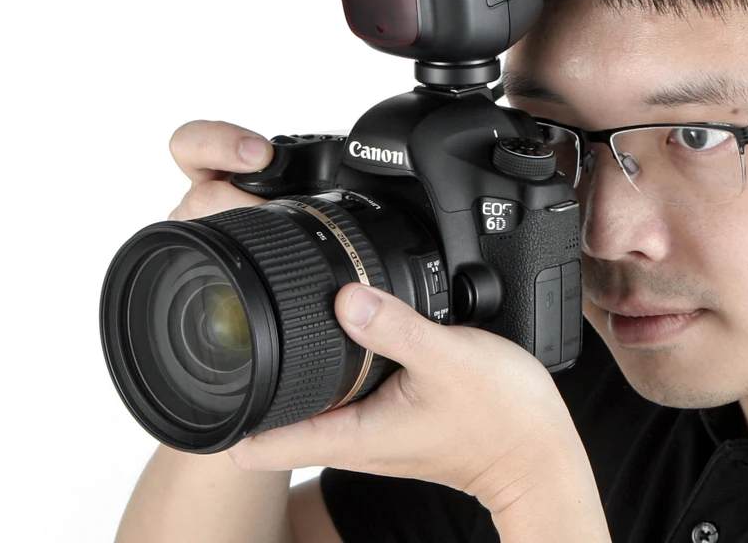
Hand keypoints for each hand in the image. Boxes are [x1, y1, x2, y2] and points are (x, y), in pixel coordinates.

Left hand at [166, 119, 581, 513]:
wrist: (539, 453)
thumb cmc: (502, 419)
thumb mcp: (447, 360)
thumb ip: (396, 326)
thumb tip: (344, 294)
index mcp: (352, 432)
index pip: (262, 441)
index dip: (225, 412)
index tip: (207, 375)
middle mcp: (353, 435)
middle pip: (274, 416)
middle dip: (249, 376)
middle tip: (234, 327)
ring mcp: (371, 427)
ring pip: (306, 399)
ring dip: (286, 367)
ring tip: (272, 321)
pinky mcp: (391, 413)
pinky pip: (340, 388)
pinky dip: (327, 361)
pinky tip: (337, 329)